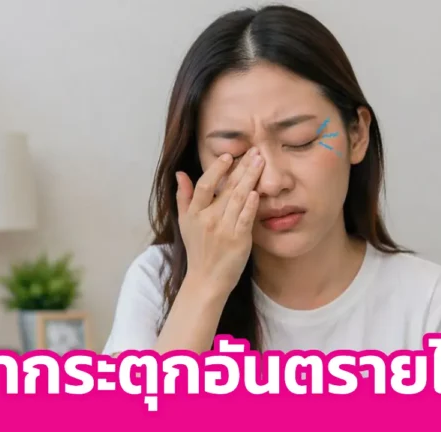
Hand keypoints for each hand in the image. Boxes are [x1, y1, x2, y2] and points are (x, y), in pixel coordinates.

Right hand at [176, 147, 263, 294]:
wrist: (207, 279)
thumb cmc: (198, 250)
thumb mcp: (184, 223)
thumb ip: (183, 197)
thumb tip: (180, 173)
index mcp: (194, 213)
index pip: (205, 185)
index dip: (216, 169)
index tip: (228, 156)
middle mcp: (208, 220)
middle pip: (227, 188)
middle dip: (242, 168)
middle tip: (255, 152)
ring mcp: (224, 230)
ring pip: (239, 198)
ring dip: (251, 178)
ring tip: (261, 163)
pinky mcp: (239, 240)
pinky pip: (246, 218)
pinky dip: (251, 204)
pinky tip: (257, 191)